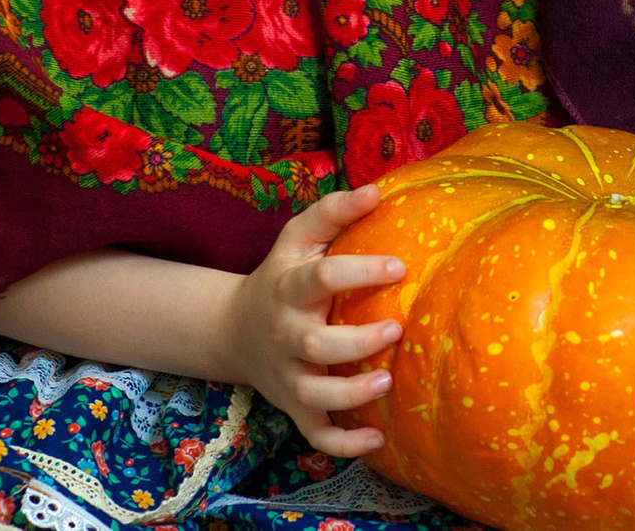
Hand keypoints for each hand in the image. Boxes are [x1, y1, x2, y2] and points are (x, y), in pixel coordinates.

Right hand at [217, 184, 406, 456]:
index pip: (320, 279)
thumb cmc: (282, 276)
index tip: (399, 266)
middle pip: (316, 346)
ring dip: (352, 396)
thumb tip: (376, 190)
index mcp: (288, 289)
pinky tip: (378, 440)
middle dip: (357, 342)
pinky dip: (344, 445)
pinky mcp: (293, 406)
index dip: (359, 272)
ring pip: (314, 397)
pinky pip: (315, 435)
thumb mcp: (298, 239)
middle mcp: (285, 335)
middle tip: (396, 327)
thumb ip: (333, 213)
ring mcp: (288, 376)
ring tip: (387, 380)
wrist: (234, 329)